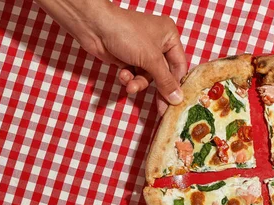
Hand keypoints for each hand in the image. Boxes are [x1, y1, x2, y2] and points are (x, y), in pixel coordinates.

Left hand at [35, 0, 187, 106]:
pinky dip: (129, 77)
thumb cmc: (126, 34)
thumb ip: (165, 81)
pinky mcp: (129, 57)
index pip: (179, 66)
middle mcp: (158, 42)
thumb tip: (177, 98)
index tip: (176, 102)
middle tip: (160, 108)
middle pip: (163, 73)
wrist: (94, 26)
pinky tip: (122, 75)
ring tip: (130, 86)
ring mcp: (143, 50)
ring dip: (138, 82)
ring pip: (148, 76)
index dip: (177, 84)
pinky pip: (135, 74)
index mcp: (169, 36)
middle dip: (156, 88)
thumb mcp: (151, 59)